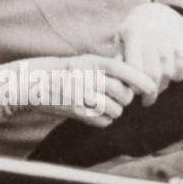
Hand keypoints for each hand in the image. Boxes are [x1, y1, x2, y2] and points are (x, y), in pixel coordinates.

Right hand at [0, 54, 157, 127]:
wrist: (30, 83)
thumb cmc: (61, 72)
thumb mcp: (82, 62)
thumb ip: (105, 66)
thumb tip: (134, 72)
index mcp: (90, 62)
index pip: (123, 70)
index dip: (141, 79)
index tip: (152, 88)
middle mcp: (87, 77)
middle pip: (123, 94)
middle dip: (124, 99)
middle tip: (116, 97)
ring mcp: (81, 95)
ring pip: (115, 110)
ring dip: (113, 111)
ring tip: (102, 105)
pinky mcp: (75, 111)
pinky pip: (103, 121)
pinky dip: (102, 120)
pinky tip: (92, 112)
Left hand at [117, 4, 182, 104]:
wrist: (157, 13)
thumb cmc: (134, 31)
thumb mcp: (121, 36)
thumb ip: (118, 55)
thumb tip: (114, 79)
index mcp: (134, 34)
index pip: (134, 67)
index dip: (134, 83)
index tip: (132, 92)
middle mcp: (153, 37)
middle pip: (152, 73)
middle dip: (148, 91)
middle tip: (145, 99)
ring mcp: (170, 41)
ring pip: (167, 73)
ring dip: (161, 86)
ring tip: (155, 91)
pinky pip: (182, 68)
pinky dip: (177, 77)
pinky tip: (169, 78)